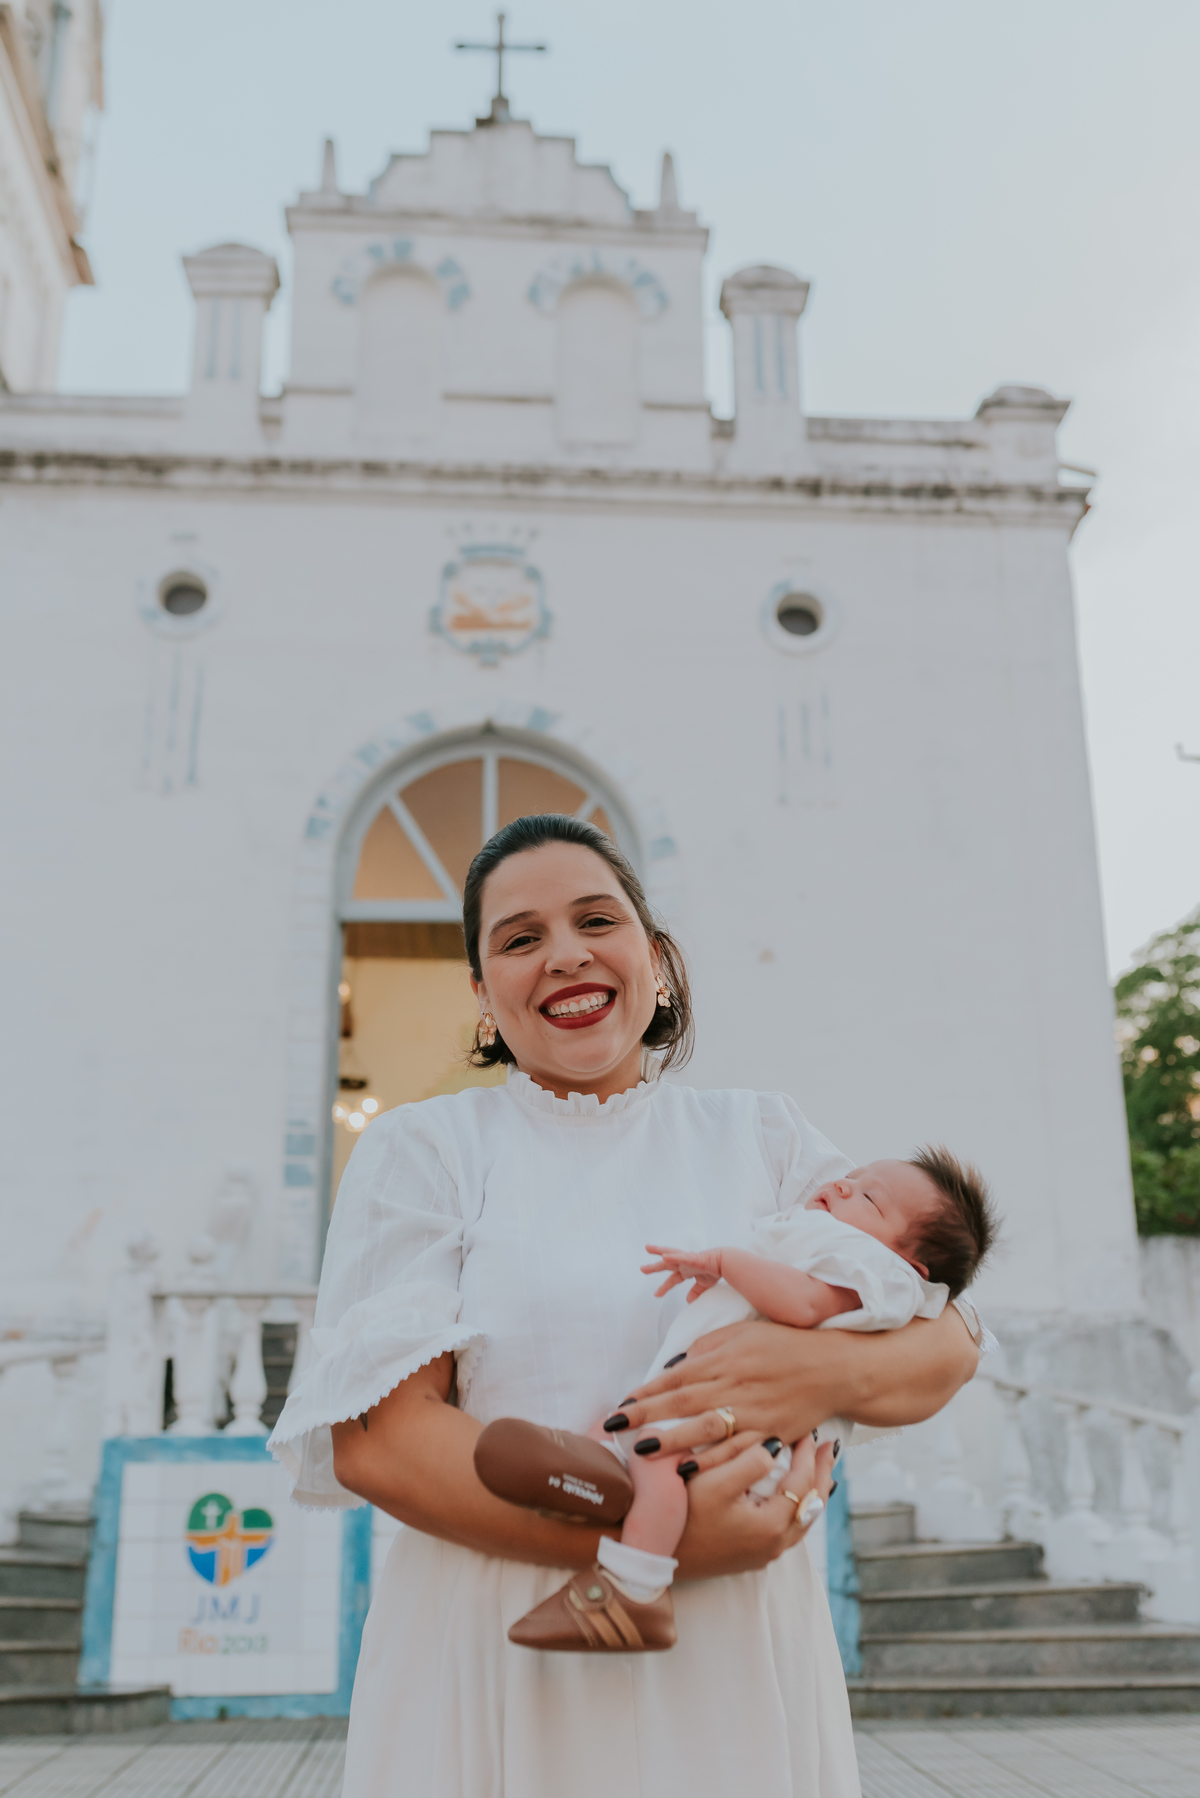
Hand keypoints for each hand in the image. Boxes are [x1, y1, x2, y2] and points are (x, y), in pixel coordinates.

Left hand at [620, 1308, 978, 1455]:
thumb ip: (707, 1348)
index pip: (676, 1376)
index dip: (645, 1392)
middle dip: (645, 1417)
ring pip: (704, 1427)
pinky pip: (735, 1448)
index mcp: (726, 1355)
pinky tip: (689, 1470)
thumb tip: (674, 1366)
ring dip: (671, 1440)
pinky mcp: (770, 1432)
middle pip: (682, 1401)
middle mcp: (736, 1382)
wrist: (836, 1367)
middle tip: (613, 1430)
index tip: (619, 1405)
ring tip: (641, 1452)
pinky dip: (711, 1460)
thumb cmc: (786, 1346)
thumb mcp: (744, 1333)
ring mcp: (753, 1409)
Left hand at [642, 1244, 722, 1300]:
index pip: (672, 1280)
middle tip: (642, 1269)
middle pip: (666, 1265)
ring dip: (659, 1251)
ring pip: (670, 1254)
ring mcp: (688, 1259)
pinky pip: (681, 1257)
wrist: (726, 1263)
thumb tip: (688, 1301)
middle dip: (654, 1267)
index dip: (664, 1287)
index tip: (656, 1295)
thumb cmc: (716, 1271)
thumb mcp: (703, 1286)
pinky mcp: (693, 1257)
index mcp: (686, 1271)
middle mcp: (684, 1264)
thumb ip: (695, 1292)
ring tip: (648, 1247)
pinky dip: (673, 1257)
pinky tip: (664, 1256)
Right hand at [674, 1434, 835, 1579]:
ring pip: (803, 1519)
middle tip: (830, 1446)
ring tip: (818, 1468)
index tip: (809, 1431)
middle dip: (821, 1472)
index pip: (802, 1482)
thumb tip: (774, 1446)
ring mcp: (764, 1554)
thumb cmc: (682, 1517)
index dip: (808, 1455)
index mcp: (771, 1525)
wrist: (654, 1556)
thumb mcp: (713, 1483)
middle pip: (812, 1504)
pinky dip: (798, 1506)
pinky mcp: (751, 1557)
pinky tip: (792, 1496)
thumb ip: (748, 1462)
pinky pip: (789, 1528)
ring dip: (812, 1490)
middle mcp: (774, 1545)